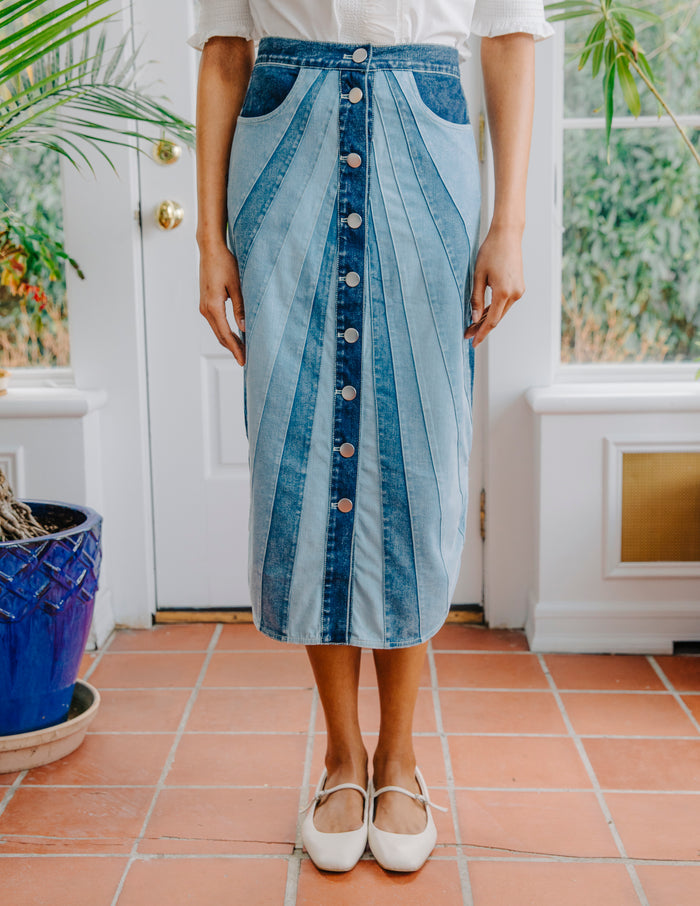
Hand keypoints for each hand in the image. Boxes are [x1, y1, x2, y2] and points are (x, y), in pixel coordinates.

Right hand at [198, 241, 245, 365]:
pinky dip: (225, 331)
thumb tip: (244, 328)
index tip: (243, 360)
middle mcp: (205, 309)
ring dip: (229, 341)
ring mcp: (204, 306)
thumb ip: (240, 307)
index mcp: (213, 306)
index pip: (225, 334)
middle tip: (245, 360)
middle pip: (220, 336)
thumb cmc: (224, 264)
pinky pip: (216, 322)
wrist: (210, 250)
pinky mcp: (206, 303)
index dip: (235, 348)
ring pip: (217, 330)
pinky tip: (235, 335)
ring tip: (242, 350)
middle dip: (233, 348)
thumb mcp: (236, 286)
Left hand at [464, 225, 524, 347]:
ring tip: (472, 326)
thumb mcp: (478, 276)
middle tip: (467, 334)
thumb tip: (474, 318)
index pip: (492, 320)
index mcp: (504, 292)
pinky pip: (505, 303)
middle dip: (482, 327)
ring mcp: (519, 290)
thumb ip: (476, 299)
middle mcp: (515, 294)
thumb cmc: (490, 252)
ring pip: (501, 311)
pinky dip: (494, 309)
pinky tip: (483, 314)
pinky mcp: (518, 287)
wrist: (507, 235)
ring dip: (487, 319)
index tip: (473, 343)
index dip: (481, 333)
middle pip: (497, 318)